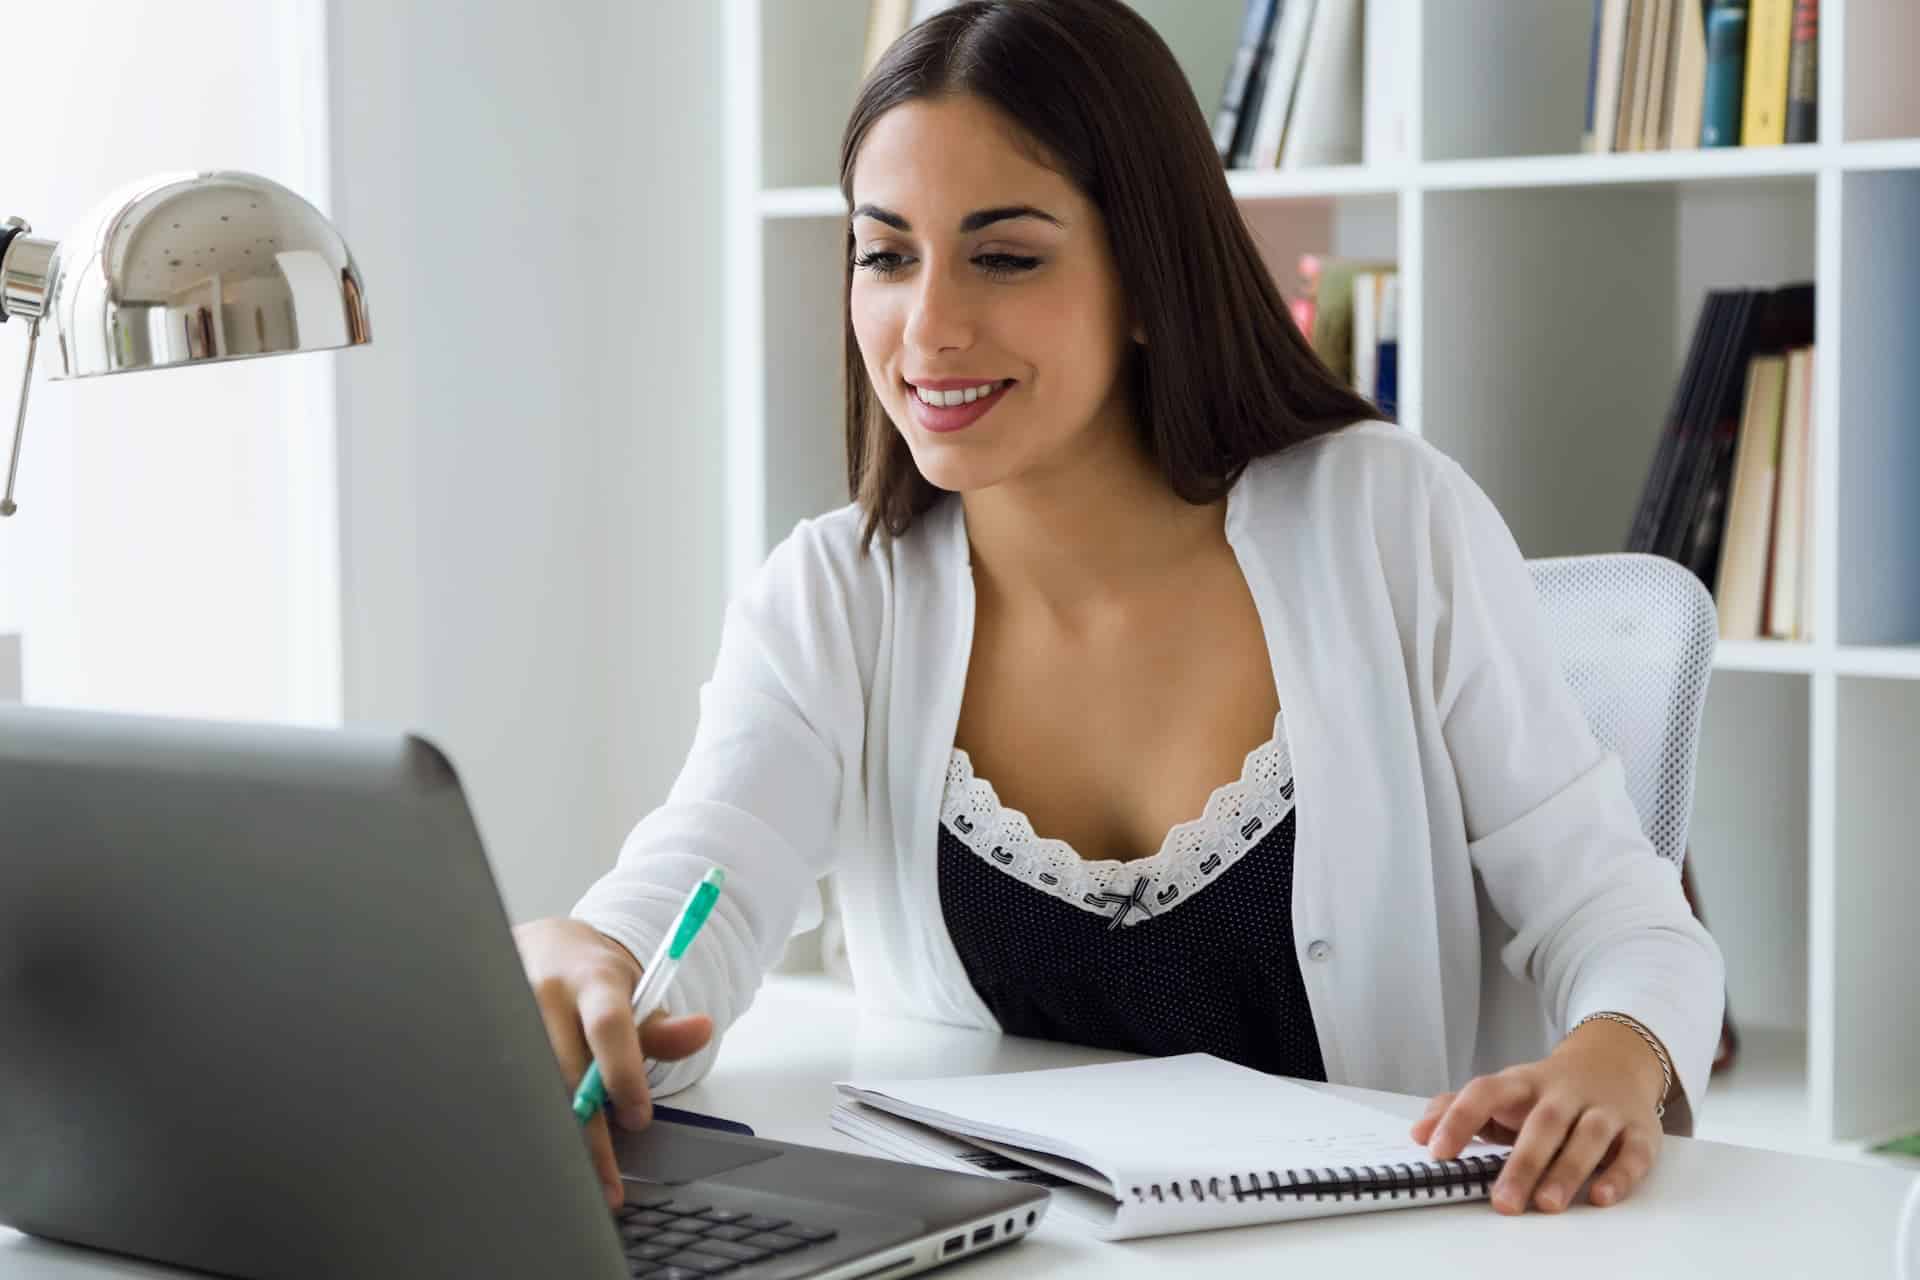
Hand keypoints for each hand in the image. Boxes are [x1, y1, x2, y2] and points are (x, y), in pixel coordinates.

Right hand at [512, 917, 713, 1208]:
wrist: (541, 947)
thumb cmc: (593, 979)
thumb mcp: (634, 992)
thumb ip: (665, 1027)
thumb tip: (703, 1030)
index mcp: (590, 980)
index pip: (608, 1026)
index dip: (623, 1074)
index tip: (639, 1119)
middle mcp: (544, 994)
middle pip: (564, 1072)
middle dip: (588, 1134)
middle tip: (608, 1183)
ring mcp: (509, 1014)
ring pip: (532, 1088)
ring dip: (556, 1137)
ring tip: (580, 1179)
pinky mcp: (486, 1035)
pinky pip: (510, 1090)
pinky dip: (530, 1124)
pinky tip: (546, 1155)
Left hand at [1409, 1019, 1667, 1214]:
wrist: (1615, 1062)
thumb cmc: (1547, 1091)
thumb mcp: (1504, 1092)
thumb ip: (1459, 1109)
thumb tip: (1417, 1133)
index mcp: (1522, 1082)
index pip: (1485, 1091)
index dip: (1459, 1119)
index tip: (1436, 1153)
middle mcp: (1564, 1092)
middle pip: (1543, 1122)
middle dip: (1523, 1162)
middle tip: (1503, 1202)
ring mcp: (1604, 1108)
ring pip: (1588, 1135)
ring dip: (1568, 1170)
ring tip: (1548, 1204)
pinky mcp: (1639, 1130)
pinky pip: (1633, 1152)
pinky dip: (1620, 1174)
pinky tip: (1602, 1197)